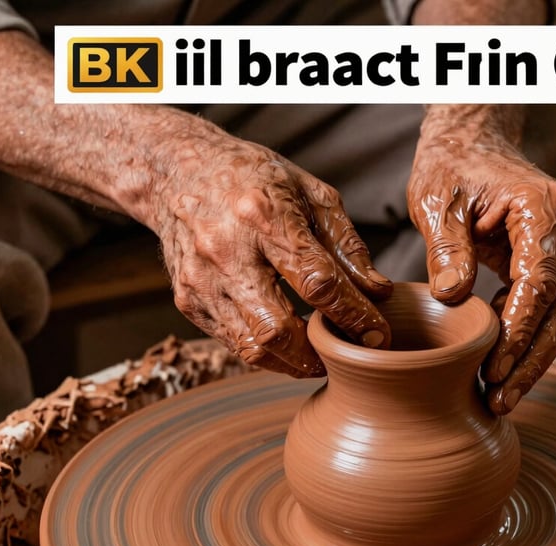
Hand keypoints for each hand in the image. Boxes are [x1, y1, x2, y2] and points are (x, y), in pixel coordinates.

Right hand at [142, 120, 392, 376]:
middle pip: (276, 328)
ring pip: (253, 347)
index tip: (378, 334)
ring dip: (294, 362)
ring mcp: (201, 281)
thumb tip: (378, 292)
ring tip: (320, 356)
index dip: (352, 314)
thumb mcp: (311, 193)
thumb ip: (347, 245)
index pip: (317, 281)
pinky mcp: (188, 301)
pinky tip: (288, 342)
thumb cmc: (254, 180)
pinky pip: (235, 343)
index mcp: (263, 216)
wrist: (177, 173)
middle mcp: (225, 252)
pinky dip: (268, 352)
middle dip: (318, 353)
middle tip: (346, 355)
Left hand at [407, 106, 555, 413]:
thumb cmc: (452, 166)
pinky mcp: (555, 262)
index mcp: (544, 210)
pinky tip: (498, 364)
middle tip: (499, 400)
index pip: (541, 286)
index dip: (519, 335)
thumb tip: (452, 301)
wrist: (473, 143)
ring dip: (532, 360)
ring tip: (499, 395)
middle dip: (531, 362)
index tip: (494, 371)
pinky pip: (550, 310)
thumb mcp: (437, 200)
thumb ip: (447, 249)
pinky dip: (527, 340)